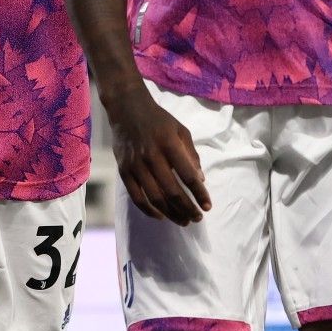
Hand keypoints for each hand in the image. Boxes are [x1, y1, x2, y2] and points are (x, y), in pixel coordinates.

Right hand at [107, 90, 211, 225]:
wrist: (127, 109)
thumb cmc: (159, 120)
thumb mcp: (181, 130)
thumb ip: (191, 154)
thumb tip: (200, 180)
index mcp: (169, 144)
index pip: (188, 175)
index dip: (199, 194)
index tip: (207, 206)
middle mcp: (152, 156)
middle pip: (172, 191)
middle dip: (187, 208)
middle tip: (197, 218)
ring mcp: (136, 165)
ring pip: (155, 198)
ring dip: (171, 213)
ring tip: (183, 221)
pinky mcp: (124, 171)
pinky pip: (137, 197)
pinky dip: (149, 210)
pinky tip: (161, 216)